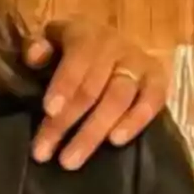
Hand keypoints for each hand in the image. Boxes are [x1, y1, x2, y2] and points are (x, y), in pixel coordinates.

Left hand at [23, 18, 167, 169]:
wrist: (110, 41)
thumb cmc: (70, 47)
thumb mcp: (50, 39)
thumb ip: (37, 46)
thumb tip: (35, 58)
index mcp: (85, 34)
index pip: (76, 60)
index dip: (63, 85)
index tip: (49, 111)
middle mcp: (115, 46)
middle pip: (92, 88)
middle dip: (66, 122)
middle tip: (45, 152)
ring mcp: (139, 63)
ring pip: (118, 100)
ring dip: (94, 131)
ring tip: (71, 159)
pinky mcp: (158, 80)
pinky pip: (152, 102)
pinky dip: (135, 122)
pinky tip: (115, 142)